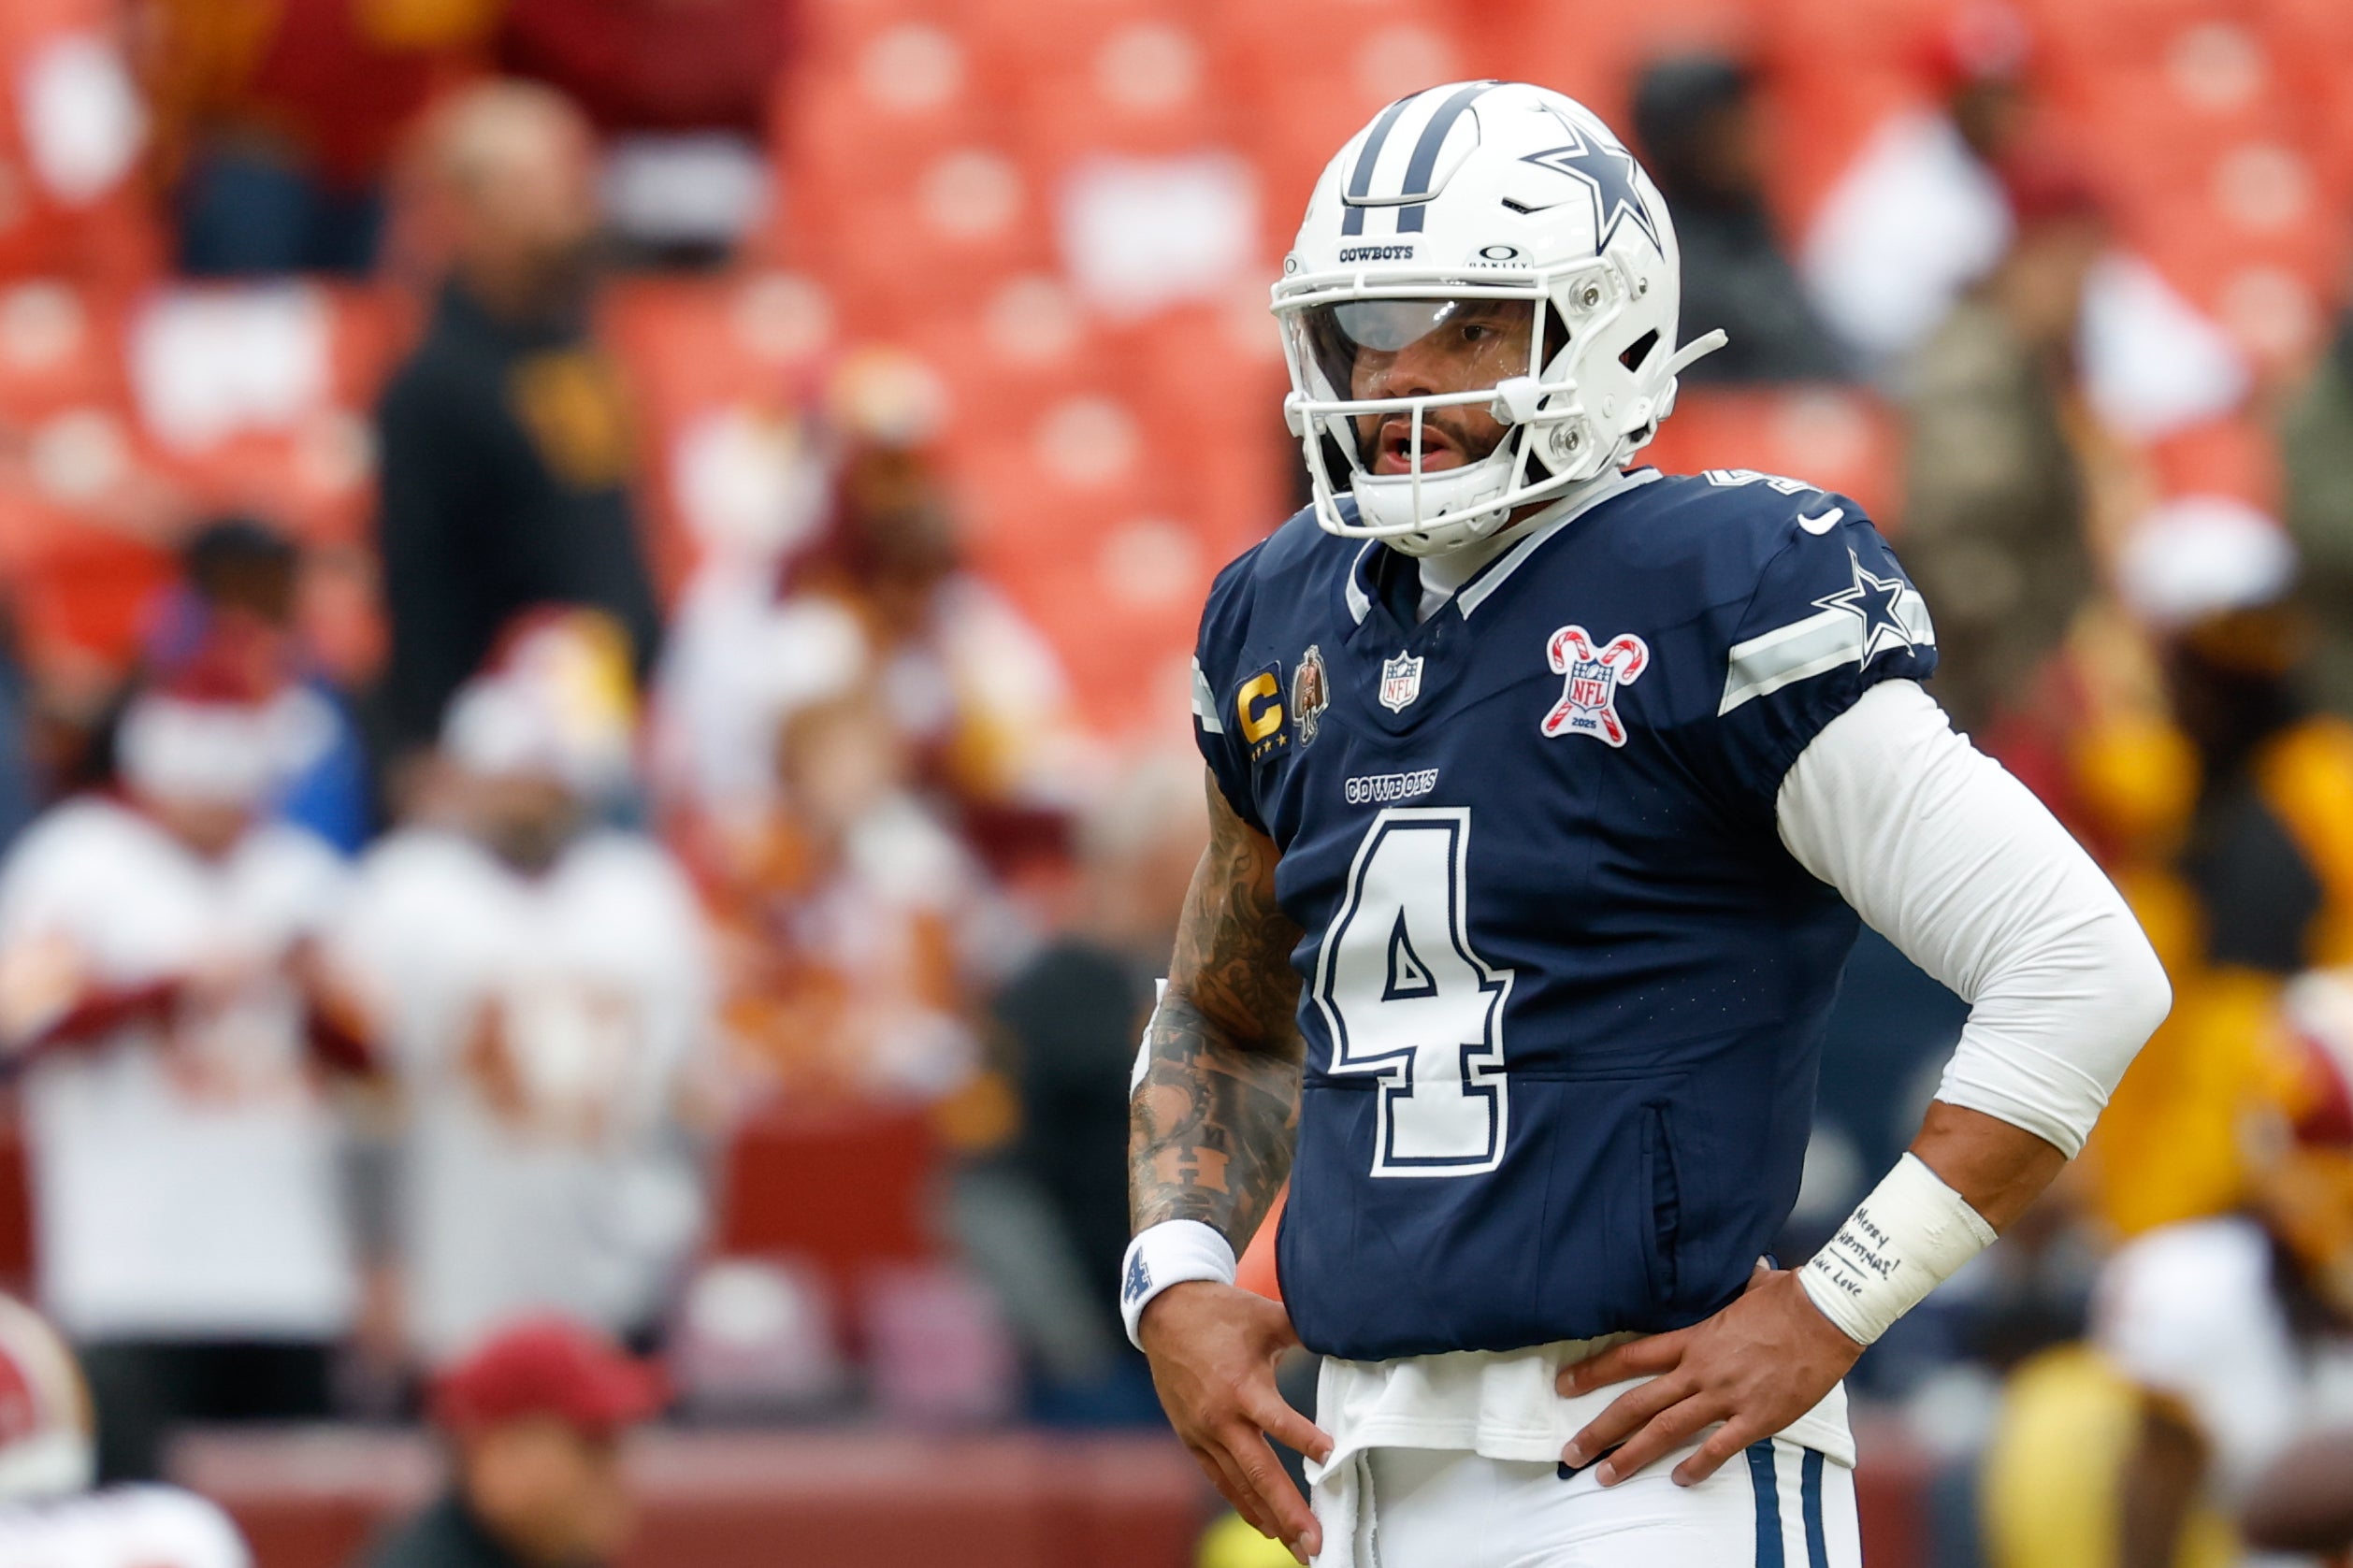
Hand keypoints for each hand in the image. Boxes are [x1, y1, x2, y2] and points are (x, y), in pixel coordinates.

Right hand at [1139, 1280, 1332, 1562]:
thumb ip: (1305, 1329)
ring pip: (1240, 1485)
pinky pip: (1221, 1478)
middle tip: (1314, 1542)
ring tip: (1296, 1547)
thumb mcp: (1265, 1316)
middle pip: (1259, 1473)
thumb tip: (1344, 1331)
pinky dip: (1242, 1503)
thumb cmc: (1220, 1313)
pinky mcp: (1193, 1439)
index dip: (1306, 1439)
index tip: (1332, 1456)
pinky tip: (1263, 1523)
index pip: (1278, 1421)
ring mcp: (1204, 1433)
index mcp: (1241, 1387)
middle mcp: (1221, 1418)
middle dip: (1289, 1511)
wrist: (1165, 1313)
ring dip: (1270, 1517)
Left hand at [1555, 1262, 1861, 1488]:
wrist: (1827, 1314)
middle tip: (1571, 1454)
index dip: (1592, 1373)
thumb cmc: (1788, 1296)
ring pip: (1666, 1431)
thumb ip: (1727, 1288)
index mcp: (1692, 1339)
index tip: (1564, 1385)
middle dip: (1599, 1432)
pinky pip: (1718, 1448)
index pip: (1629, 1357)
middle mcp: (1699, 1370)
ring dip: (1632, 1456)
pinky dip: (1696, 1466)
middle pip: (1636, 1404)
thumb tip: (1738, 1270)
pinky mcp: (1756, 1417)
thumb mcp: (1743, 1287)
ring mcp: (1725, 1396)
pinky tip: (1678, 1480)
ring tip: (1606, 1477)